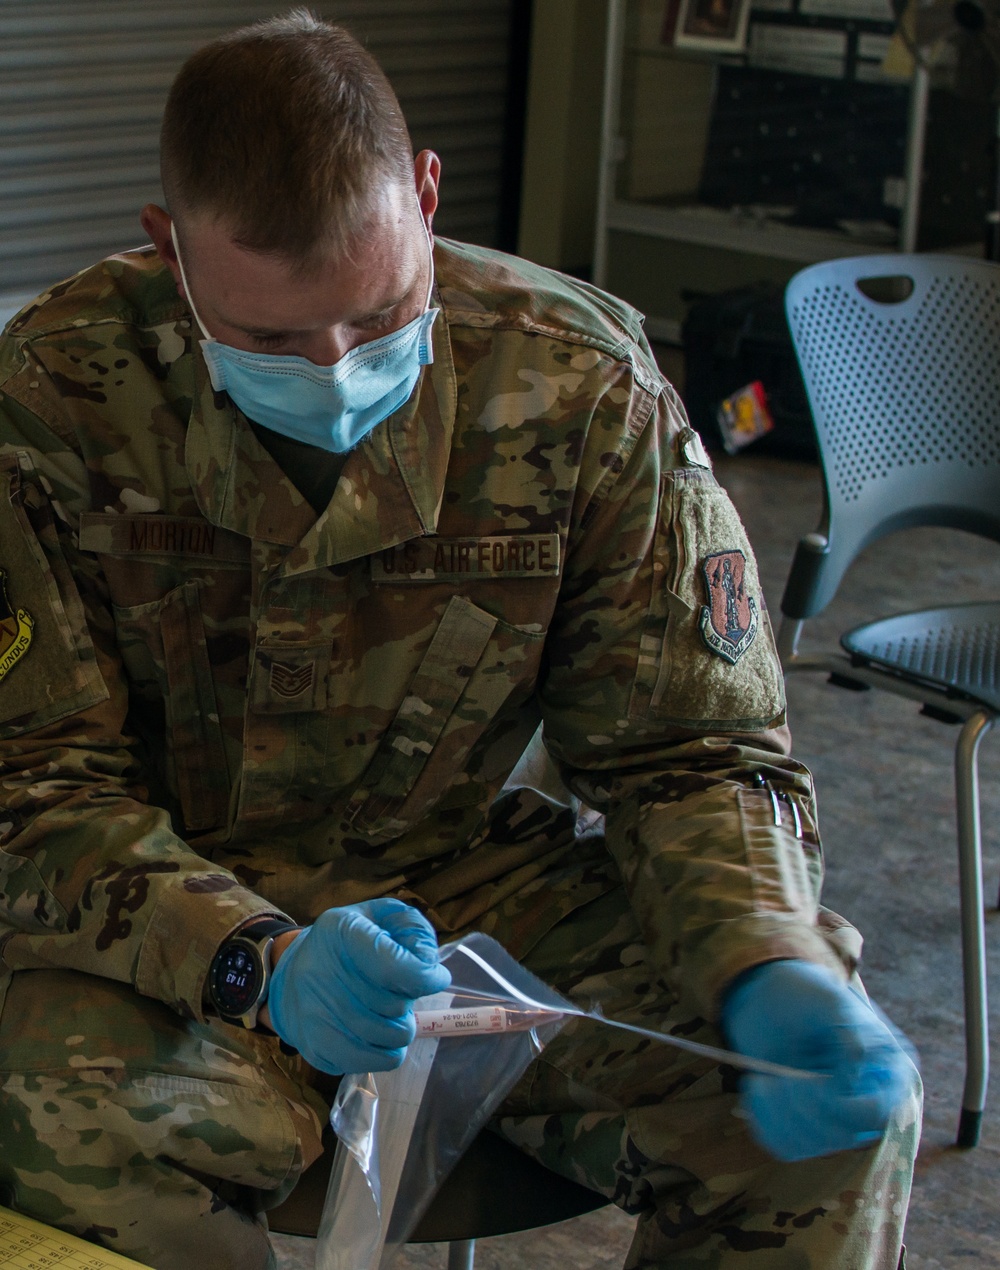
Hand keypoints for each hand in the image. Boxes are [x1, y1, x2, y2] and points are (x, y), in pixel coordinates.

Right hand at [266, 898, 450, 1074]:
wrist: (289, 974)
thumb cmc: (345, 943)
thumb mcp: (377, 915)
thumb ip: (410, 927)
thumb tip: (429, 963)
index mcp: (341, 933)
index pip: (394, 968)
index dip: (426, 977)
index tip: (435, 977)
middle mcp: (322, 975)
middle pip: (394, 1006)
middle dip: (408, 1000)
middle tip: (399, 992)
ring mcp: (316, 1016)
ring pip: (388, 1038)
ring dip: (401, 1027)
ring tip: (390, 1013)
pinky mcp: (315, 1048)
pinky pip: (371, 1062)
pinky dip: (386, 1052)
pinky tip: (380, 1036)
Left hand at [721, 959, 916, 1161]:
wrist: (770, 995)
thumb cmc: (804, 992)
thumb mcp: (829, 999)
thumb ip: (851, 1031)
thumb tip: (859, 1069)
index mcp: (887, 1068)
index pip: (879, 1111)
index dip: (843, 1107)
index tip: (810, 1083)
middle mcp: (868, 1097)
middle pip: (846, 1134)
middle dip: (806, 1111)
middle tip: (776, 1080)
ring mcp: (836, 1114)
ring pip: (816, 1144)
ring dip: (781, 1116)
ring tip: (760, 1082)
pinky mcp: (807, 1123)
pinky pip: (790, 1146)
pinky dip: (766, 1125)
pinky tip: (756, 1094)